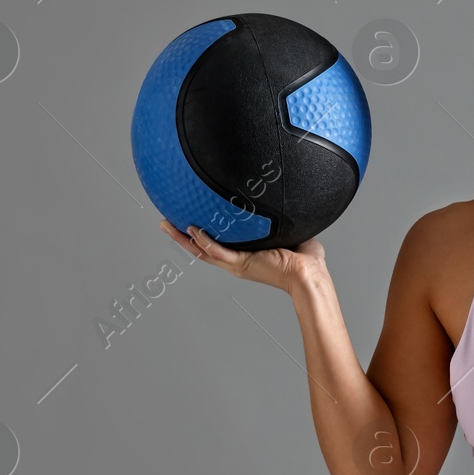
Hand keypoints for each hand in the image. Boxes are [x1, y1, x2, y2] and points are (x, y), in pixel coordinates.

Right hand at [159, 219, 326, 294]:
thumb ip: (281, 219)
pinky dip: (204, 241)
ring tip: (166, 225)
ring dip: (182, 238)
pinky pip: (217, 251)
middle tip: (164, 223)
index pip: (216, 245)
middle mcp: (236, 261)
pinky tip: (192, 230)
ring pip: (201, 251)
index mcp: (245, 256)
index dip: (200, 235)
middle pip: (199, 248)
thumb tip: (285, 200)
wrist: (309, 274)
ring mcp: (236, 264)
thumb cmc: (305, 260)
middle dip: (180, 236)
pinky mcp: (242, 263)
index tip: (187, 222)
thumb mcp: (288, 232)